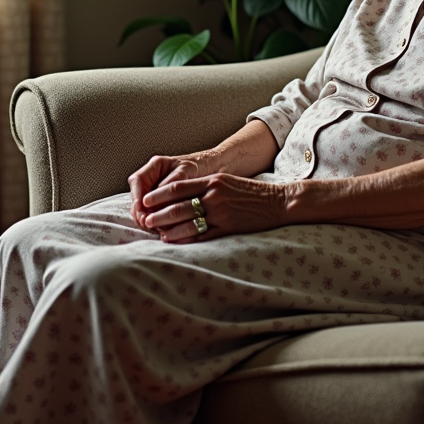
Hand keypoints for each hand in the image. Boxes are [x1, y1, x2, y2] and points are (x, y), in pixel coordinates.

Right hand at [128, 153, 213, 228]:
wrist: (216, 169)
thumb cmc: (203, 166)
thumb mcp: (189, 170)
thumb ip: (174, 181)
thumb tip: (159, 195)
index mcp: (156, 165)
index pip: (137, 181)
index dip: (137, 197)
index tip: (142, 211)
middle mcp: (154, 177)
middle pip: (138, 196)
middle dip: (140, 211)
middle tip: (146, 223)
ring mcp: (158, 190)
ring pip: (145, 206)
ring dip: (147, 217)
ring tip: (153, 227)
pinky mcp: (165, 202)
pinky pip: (156, 212)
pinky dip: (158, 220)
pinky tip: (162, 228)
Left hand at [141, 173, 285, 242]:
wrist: (277, 202)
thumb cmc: (249, 192)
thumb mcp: (225, 181)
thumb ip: (203, 186)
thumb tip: (176, 194)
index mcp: (212, 182)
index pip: (178, 188)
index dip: (158, 195)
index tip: (145, 201)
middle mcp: (214, 196)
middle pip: (179, 206)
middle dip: (159, 214)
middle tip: (146, 220)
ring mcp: (222, 214)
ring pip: (188, 223)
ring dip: (170, 230)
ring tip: (158, 233)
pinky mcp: (229, 229)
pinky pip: (203, 236)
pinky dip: (187, 240)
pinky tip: (176, 242)